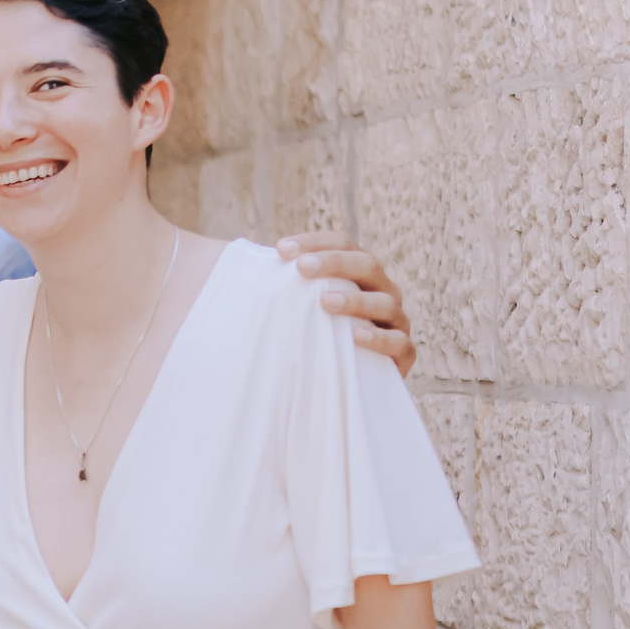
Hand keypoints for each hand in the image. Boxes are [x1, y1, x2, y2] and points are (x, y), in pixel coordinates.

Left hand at [276, 232, 415, 376]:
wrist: (339, 386)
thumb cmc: (309, 337)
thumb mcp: (293, 308)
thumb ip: (277, 284)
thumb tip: (226, 254)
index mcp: (357, 274)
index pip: (342, 244)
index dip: (314, 242)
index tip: (280, 250)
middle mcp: (381, 292)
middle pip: (367, 266)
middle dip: (335, 263)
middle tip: (303, 268)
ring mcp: (395, 322)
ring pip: (385, 303)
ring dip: (355, 300)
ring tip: (325, 302)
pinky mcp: (402, 356)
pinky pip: (400, 344)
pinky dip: (380, 338)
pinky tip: (356, 336)